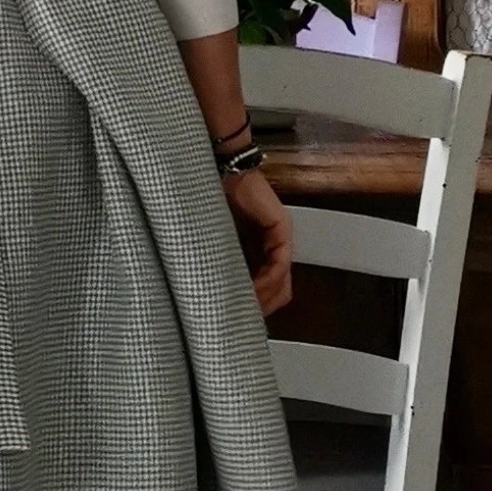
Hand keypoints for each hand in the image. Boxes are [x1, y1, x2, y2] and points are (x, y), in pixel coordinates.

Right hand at [221, 167, 292, 316]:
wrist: (221, 171)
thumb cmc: (210, 203)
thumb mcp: (213, 243)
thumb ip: (218, 264)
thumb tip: (212, 296)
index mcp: (256, 253)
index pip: (266, 290)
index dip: (252, 306)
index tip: (234, 319)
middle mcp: (273, 249)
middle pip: (278, 293)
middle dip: (259, 308)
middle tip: (239, 319)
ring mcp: (280, 241)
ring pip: (281, 284)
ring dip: (263, 299)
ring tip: (243, 307)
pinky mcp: (281, 231)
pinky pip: (279, 265)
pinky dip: (267, 281)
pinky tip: (251, 290)